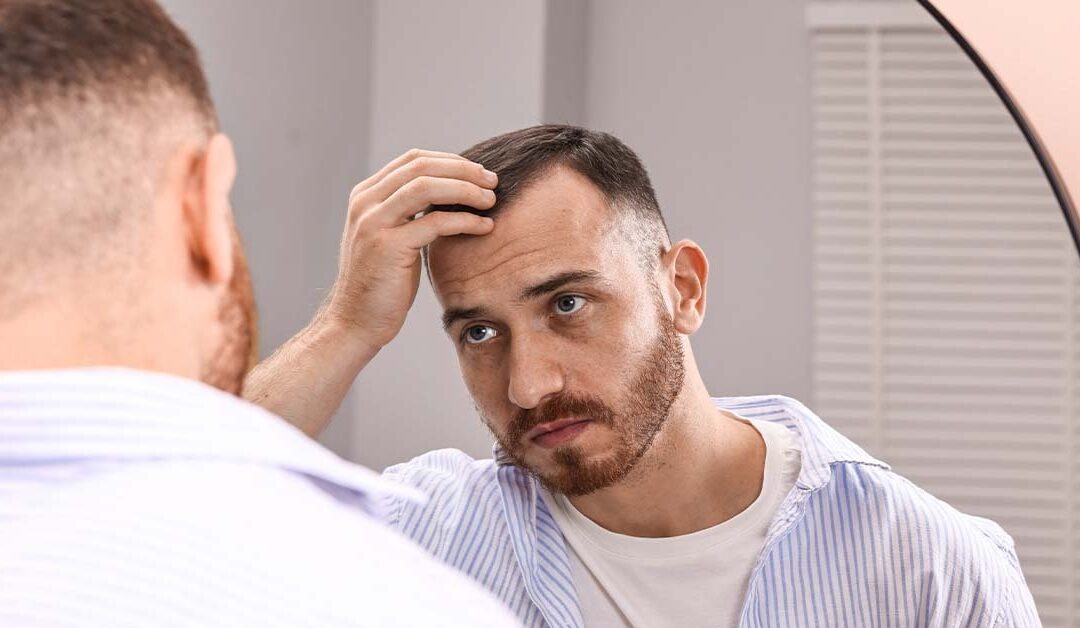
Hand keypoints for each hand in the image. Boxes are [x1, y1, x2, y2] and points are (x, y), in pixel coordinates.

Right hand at [323, 149, 497, 351]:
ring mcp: (374, 223)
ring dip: (466, 189)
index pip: (413, 160)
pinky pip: (435, 222)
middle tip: (493, 181)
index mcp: (366, 195)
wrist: (355, 322)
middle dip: (463, 170)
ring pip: (427, 187)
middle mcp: (366, 203)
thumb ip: (410, 213)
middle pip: (422, 166)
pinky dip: (465, 220)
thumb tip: (450, 193)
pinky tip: (484, 226)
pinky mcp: (388, 246)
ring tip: (490, 200)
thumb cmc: (382, 284)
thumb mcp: (393, 238)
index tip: (479, 173)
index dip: (451, 161)